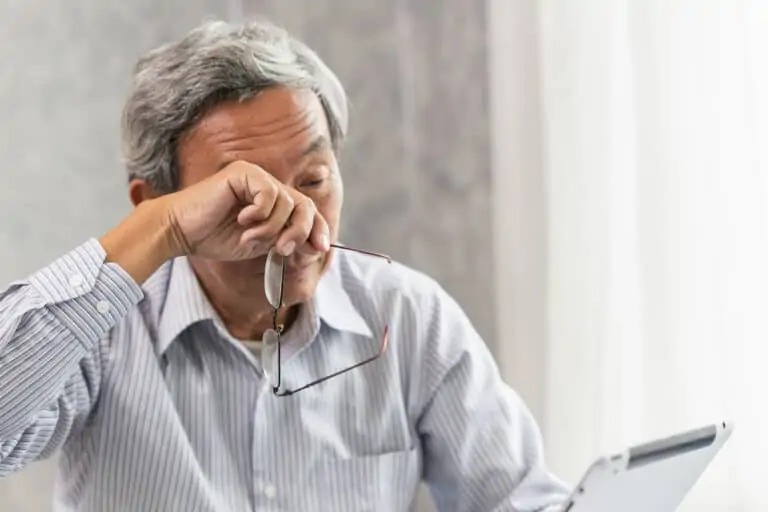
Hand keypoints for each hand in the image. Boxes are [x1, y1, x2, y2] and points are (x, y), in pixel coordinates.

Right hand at [100, 160, 329, 283]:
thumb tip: (318, 247)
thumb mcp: (260, 245)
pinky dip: (260, 213)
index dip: (319, 230)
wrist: (182, 232)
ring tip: (249, 236)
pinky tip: (242, 220)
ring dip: (271, 228)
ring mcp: (256, 177)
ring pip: (287, 203)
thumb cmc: (215, 238)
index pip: (308, 212)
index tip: (321, 249)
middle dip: (300, 230)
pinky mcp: (243, 173)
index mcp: (274, 204)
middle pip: (305, 205)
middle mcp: (268, 187)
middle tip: (283, 249)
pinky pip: (269, 193)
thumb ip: (286, 242)